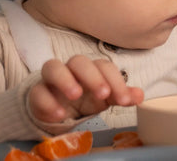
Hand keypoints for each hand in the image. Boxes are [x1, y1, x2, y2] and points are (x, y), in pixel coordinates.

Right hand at [28, 55, 144, 123]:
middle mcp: (71, 69)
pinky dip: (47, 102)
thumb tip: (140, 96)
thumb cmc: (85, 99)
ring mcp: (52, 79)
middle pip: (78, 61)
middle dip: (92, 76)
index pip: (104, 66)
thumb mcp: (105, 99)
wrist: (59, 110)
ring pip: (52, 67)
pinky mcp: (37, 92)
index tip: (124, 100)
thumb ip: (121, 96)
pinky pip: (38, 91)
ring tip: (76, 95)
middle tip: (103, 94)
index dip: (115, 81)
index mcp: (91, 69)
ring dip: (65, 80)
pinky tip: (59, 114)